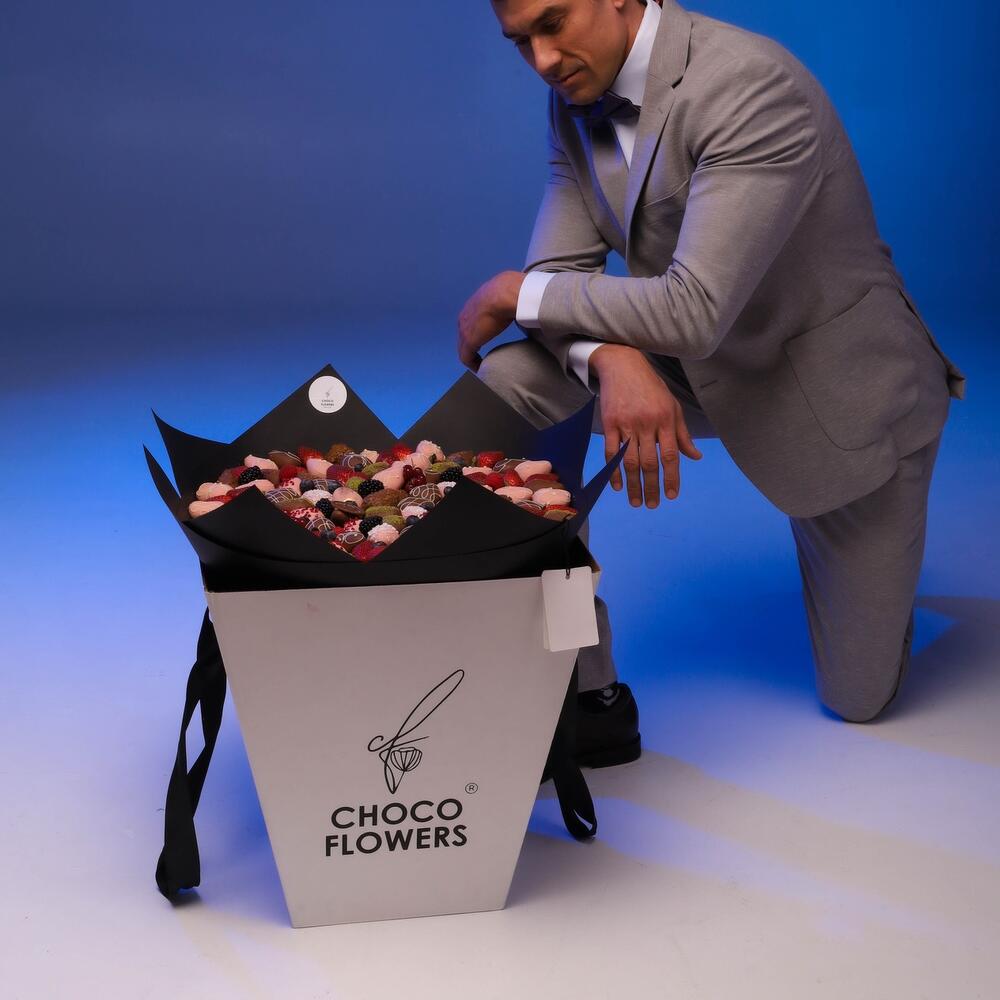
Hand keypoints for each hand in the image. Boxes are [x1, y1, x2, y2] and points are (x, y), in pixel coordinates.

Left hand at [457, 270, 524, 370]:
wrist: (507, 293)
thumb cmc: (512, 291)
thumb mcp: (508, 294)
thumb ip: (510, 301)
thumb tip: (523, 304)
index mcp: (473, 305)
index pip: (470, 323)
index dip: (477, 335)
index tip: (485, 343)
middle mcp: (464, 317)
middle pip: (463, 337)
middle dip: (472, 349)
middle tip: (481, 359)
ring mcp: (464, 329)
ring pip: (464, 349)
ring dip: (472, 359)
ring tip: (482, 368)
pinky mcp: (469, 340)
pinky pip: (466, 357)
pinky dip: (473, 365)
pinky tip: (482, 370)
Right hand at [590, 344, 702, 507]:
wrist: (623, 365)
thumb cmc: (652, 388)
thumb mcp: (673, 407)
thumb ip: (682, 434)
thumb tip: (695, 457)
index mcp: (666, 420)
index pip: (670, 455)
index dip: (672, 477)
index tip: (672, 495)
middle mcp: (647, 423)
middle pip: (649, 463)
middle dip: (651, 487)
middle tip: (652, 505)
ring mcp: (627, 424)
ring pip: (630, 461)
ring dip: (632, 485)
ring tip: (635, 502)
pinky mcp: (609, 423)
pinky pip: (611, 452)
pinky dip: (614, 471)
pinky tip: (617, 485)